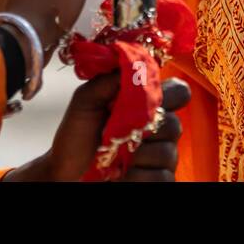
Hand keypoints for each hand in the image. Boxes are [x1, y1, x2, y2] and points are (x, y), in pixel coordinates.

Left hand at [3, 76, 190, 181]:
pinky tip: (123, 175)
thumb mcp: (85, 101)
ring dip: (137, 158)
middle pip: (175, 125)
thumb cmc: (77, 134)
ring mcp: (163, 156)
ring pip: (168, 153)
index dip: (170, 96)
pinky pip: (163, 178)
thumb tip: (134, 63)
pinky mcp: (160, 179)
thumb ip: (108, 80)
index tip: (149, 104)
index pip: (179, 92)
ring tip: (116, 159)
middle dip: (144, 133)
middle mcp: (161, 129)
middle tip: (120, 136)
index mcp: (148, 105)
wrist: (65, 169)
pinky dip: (139, 177)